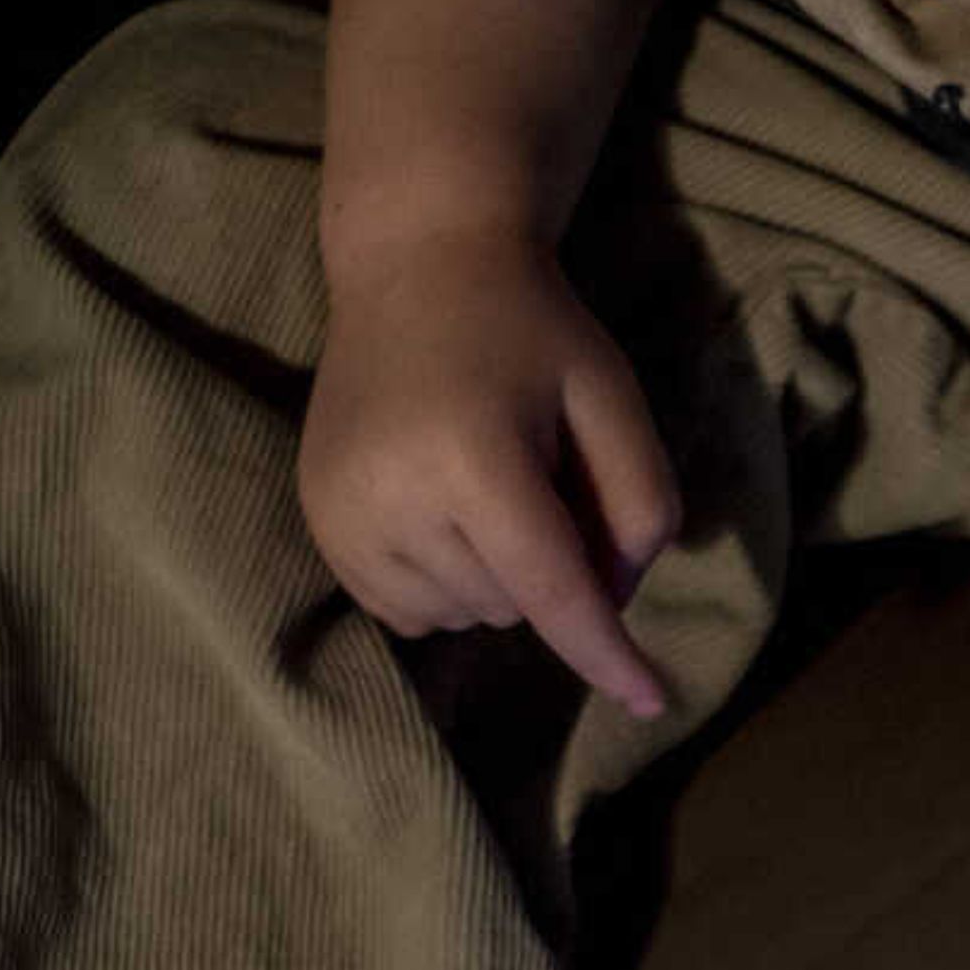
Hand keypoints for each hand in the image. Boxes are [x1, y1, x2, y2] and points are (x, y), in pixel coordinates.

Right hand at [299, 224, 679, 715]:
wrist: (415, 268)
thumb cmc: (530, 332)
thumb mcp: (615, 397)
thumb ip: (641, 503)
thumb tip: (614, 604)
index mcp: (471, 457)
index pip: (552, 589)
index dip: (605, 653)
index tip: (649, 702)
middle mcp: (390, 494)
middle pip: (514, 608)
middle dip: (547, 567)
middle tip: (537, 473)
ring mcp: (340, 514)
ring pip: (464, 617)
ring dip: (497, 578)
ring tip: (484, 481)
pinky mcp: (320, 525)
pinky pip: (410, 612)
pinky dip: (447, 582)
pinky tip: (444, 508)